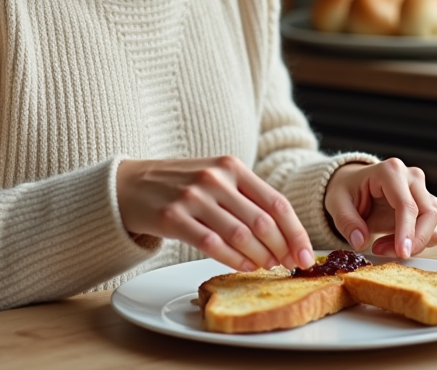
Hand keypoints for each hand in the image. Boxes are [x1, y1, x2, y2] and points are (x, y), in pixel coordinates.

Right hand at [116, 156, 314, 271]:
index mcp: (232, 167)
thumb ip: (246, 199)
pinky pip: (212, 244)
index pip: (277, 203)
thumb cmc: (180, 185)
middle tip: (290, 267)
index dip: (296, 232)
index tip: (307, 255)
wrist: (129, 184)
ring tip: (269, 268)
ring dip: (261, 257)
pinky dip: (234, 260)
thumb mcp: (215, 178)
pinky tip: (245, 267)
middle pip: (262, 222)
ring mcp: (193, 197)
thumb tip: (284, 236)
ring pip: (241, 235)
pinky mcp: (173, 217)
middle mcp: (215, 179)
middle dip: (282, 250)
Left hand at [325, 159, 436, 258]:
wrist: (355, 183)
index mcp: (390, 171)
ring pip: (433, 224)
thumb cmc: (348, 189)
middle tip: (384, 253)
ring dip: (413, 243)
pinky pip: (432, 229)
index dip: (407, 232)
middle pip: (428, 214)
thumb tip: (360, 242)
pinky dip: (416, 242)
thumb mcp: (337, 202)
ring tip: (381, 246)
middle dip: (413, 241)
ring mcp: (422, 190)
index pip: (406, 205)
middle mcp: (412, 177)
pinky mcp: (427, 204)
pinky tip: (391, 243)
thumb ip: (347, 222)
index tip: (402, 253)